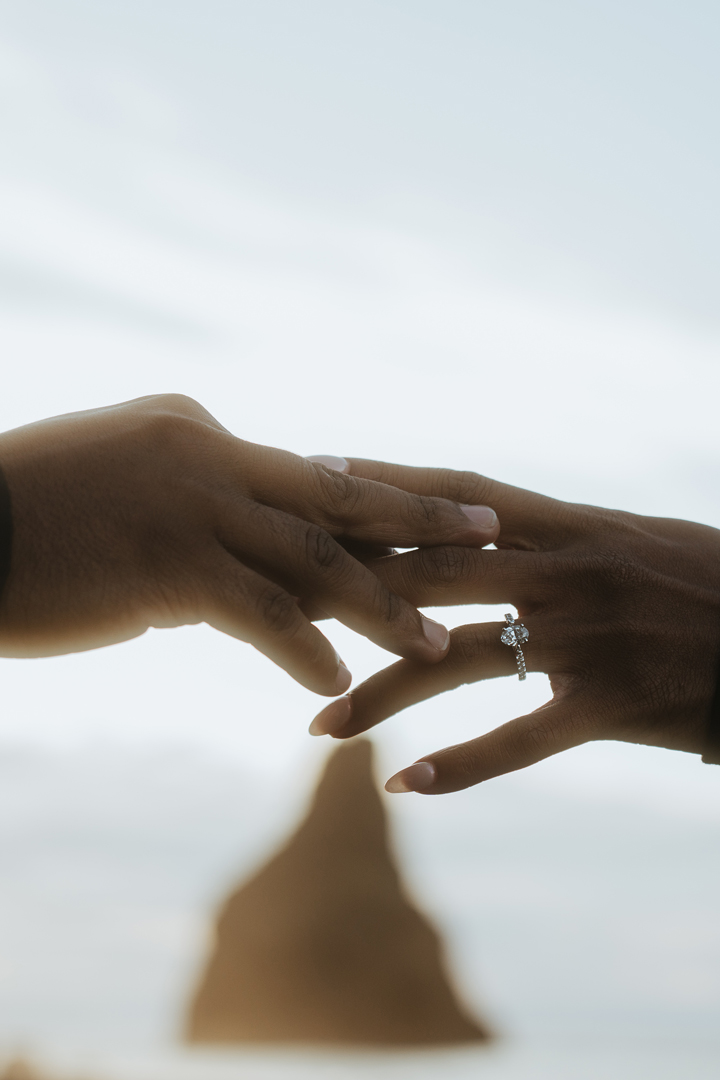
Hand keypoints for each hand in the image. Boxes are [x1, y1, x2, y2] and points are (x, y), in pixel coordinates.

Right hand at [0, 400, 498, 692]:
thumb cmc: (29, 509)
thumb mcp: (121, 484)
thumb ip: (190, 509)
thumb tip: (236, 560)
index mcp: (200, 430)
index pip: (305, 474)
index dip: (372, 503)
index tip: (430, 518)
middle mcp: (210, 456)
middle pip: (340, 491)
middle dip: (423, 513)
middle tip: (493, 531)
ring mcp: (194, 508)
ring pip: (315, 555)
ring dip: (382, 603)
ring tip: (439, 644)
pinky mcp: (169, 566)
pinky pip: (259, 611)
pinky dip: (303, 648)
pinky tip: (337, 686)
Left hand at [309, 459, 719, 788]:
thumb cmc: (708, 582)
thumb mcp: (632, 537)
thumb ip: (557, 533)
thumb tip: (486, 521)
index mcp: (573, 523)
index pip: (458, 493)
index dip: (384, 483)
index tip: (315, 475)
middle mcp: (569, 571)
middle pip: (437, 570)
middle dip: (354, 584)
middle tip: (280, 600)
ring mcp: (588, 638)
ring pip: (460, 663)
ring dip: (381, 696)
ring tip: (318, 727)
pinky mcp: (612, 705)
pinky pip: (521, 741)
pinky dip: (460, 767)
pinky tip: (404, 785)